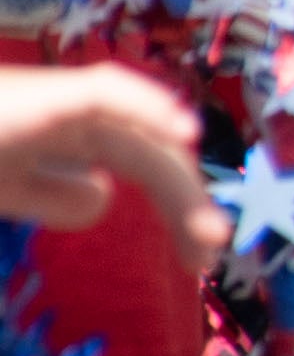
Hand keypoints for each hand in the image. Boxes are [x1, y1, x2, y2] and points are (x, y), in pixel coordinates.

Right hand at [0, 68, 216, 255]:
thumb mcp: (7, 189)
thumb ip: (51, 196)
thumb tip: (104, 196)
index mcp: (75, 133)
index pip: (150, 165)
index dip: (181, 209)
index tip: (197, 262)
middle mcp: (81, 113)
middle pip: (156, 153)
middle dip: (189, 203)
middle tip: (209, 259)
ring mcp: (65, 100)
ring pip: (144, 136)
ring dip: (181, 181)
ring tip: (211, 232)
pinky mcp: (46, 94)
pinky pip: (107, 94)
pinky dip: (149, 107)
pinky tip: (186, 134)